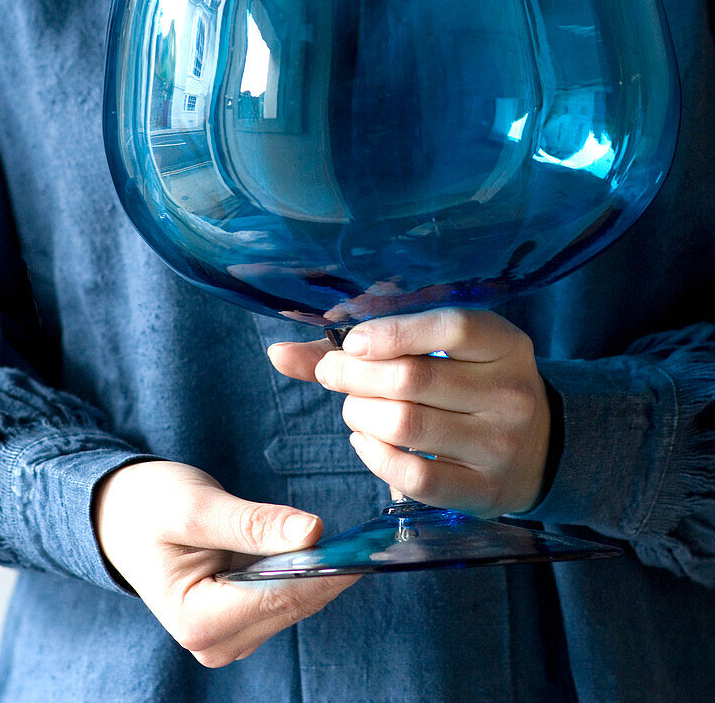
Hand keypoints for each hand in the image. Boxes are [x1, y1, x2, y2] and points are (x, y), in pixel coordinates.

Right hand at [92, 460, 357, 666]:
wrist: (118, 515)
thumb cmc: (148, 506)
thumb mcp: (195, 507)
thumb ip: (252, 524)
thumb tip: (312, 532)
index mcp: (198, 620)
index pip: (281, 597)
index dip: (327, 569)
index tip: (368, 543)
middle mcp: (215, 641)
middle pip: (294, 605)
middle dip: (333, 570)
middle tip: (377, 535)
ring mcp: (230, 635)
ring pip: (297, 604)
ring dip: (325, 571)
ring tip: (361, 538)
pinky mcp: (241, 619)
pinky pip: (287, 597)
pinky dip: (309, 571)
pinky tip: (330, 546)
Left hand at [268, 308, 550, 517]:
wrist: (542, 446)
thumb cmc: (473, 384)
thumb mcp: (445, 352)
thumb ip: (365, 347)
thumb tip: (277, 352)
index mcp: (506, 345)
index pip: (451, 328)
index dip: (392, 332)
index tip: (353, 341)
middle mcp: (511, 394)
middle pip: (414, 380)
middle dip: (356, 375)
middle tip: (333, 373)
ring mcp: (502, 446)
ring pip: (407, 426)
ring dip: (360, 415)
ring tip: (354, 408)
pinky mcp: (486, 493)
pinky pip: (414, 477)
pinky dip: (375, 457)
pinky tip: (365, 441)